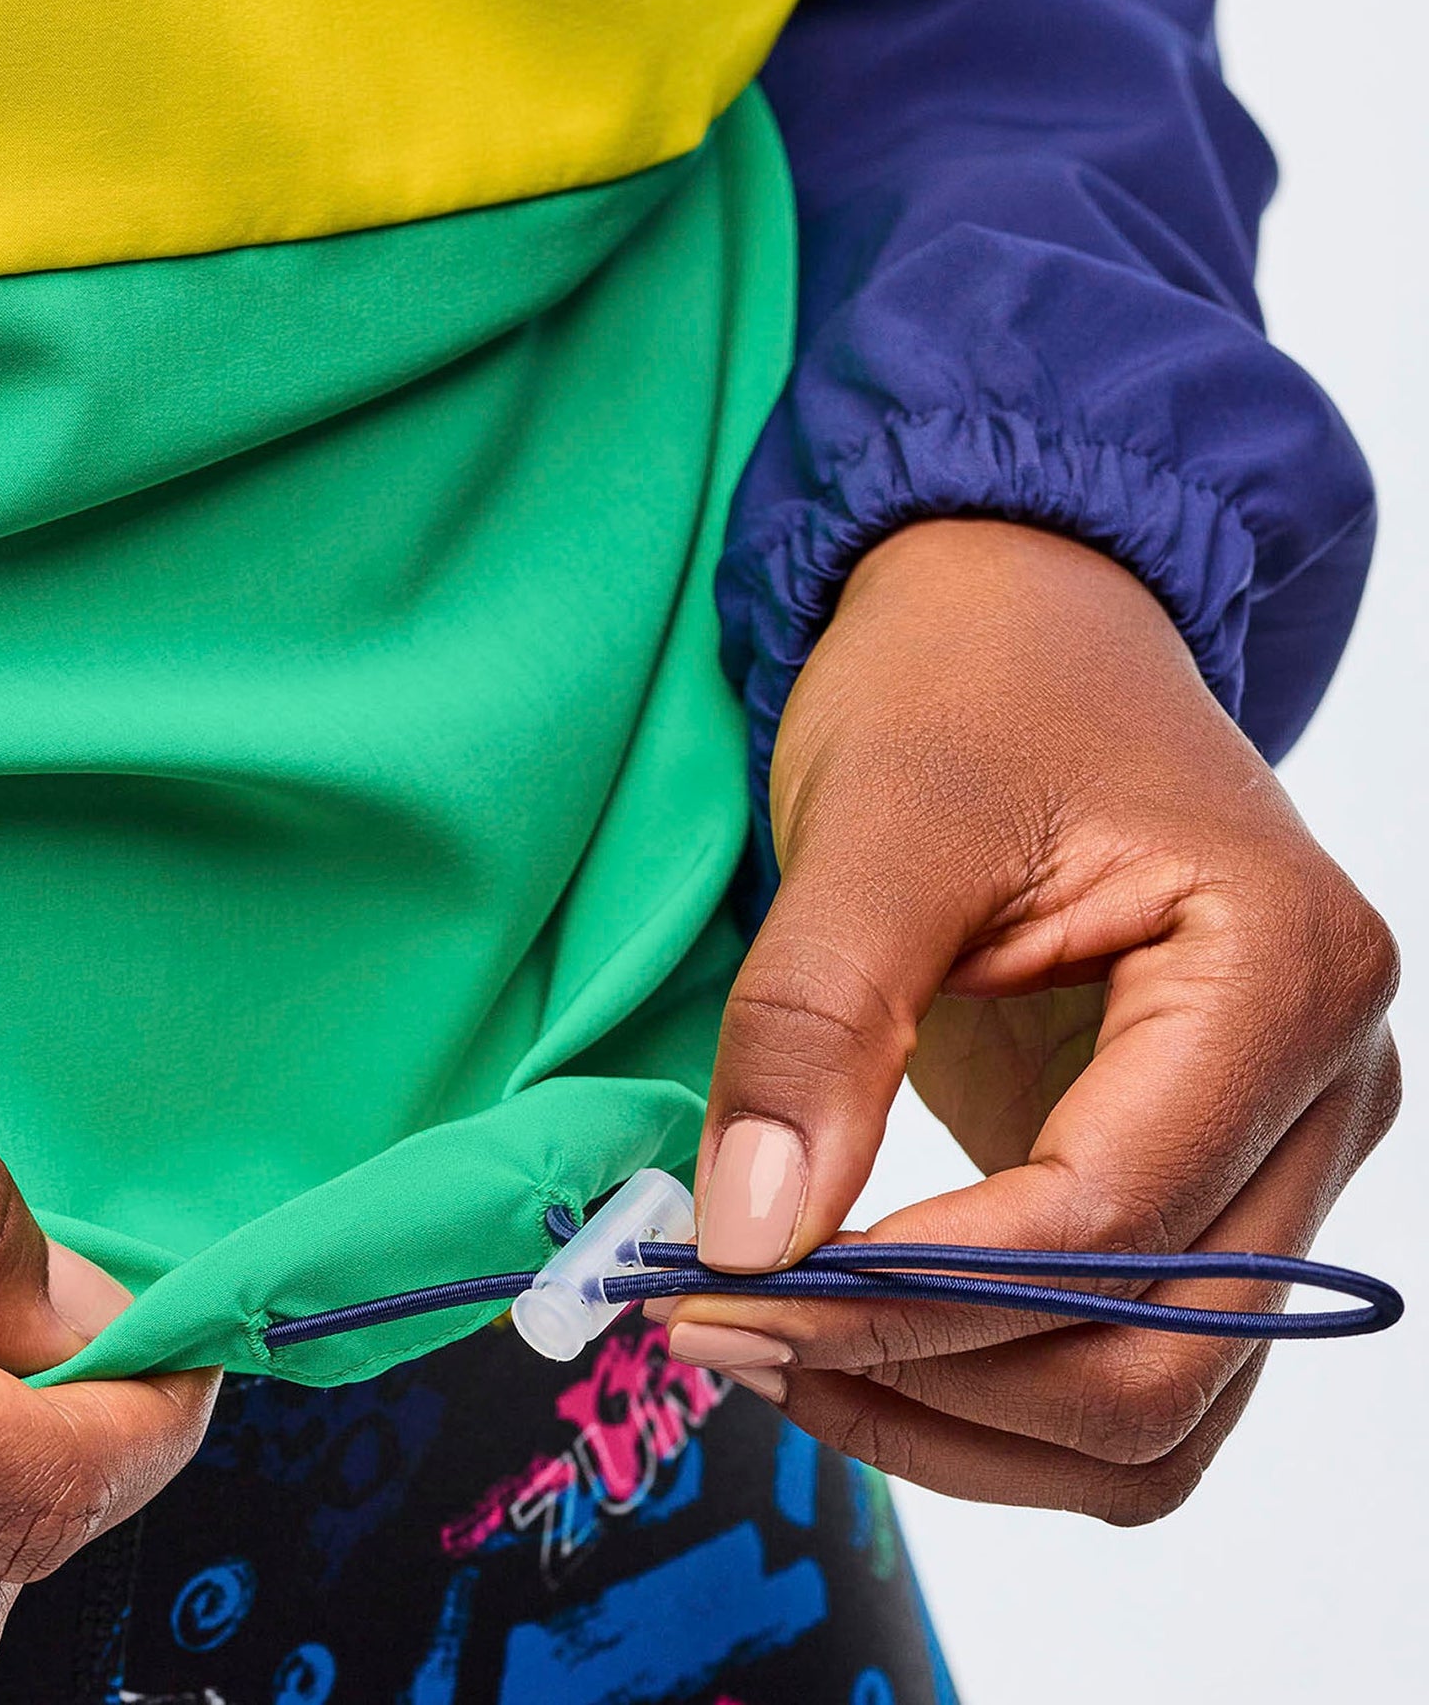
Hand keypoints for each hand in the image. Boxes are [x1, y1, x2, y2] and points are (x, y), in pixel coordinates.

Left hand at [658, 520, 1398, 1522]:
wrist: (1021, 629)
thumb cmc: (968, 689)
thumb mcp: (875, 828)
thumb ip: (814, 1027)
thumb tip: (746, 1243)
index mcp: (1283, 973)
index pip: (1109, 1218)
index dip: (909, 1291)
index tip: (729, 1295)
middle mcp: (1320, 1090)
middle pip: (1158, 1360)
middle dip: (929, 1381)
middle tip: (728, 1336)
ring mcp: (1268, 1151)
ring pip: (1154, 1406)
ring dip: (958, 1421)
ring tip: (773, 1353)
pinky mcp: (1189, 1180)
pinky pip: (1120, 1356)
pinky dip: (989, 1391)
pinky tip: (850, 1338)